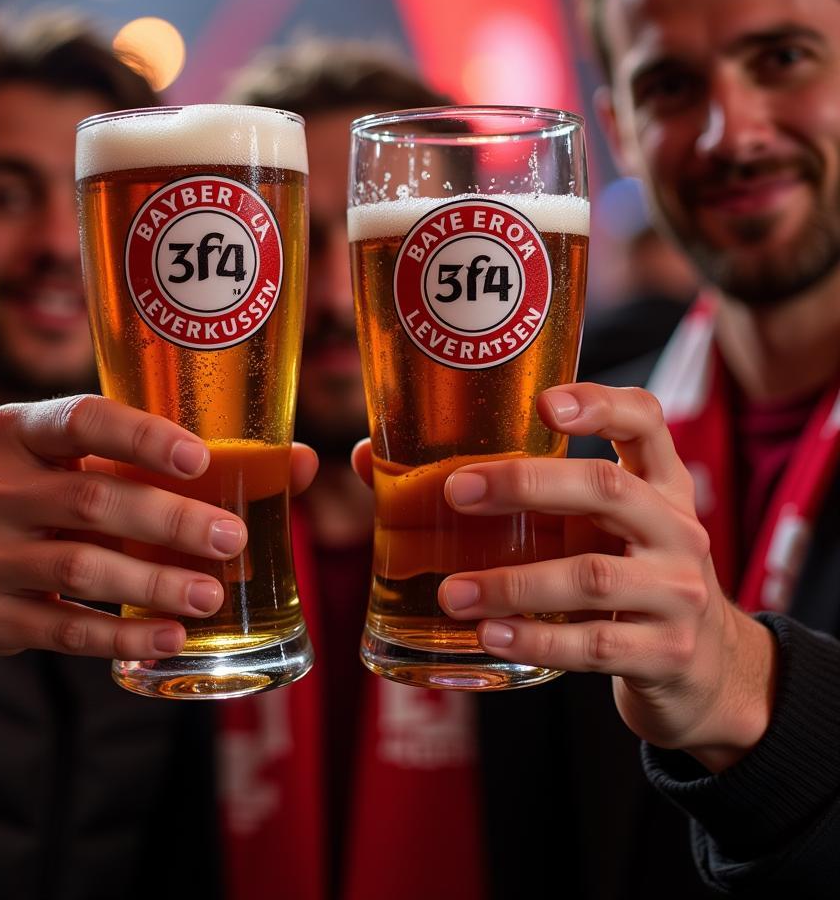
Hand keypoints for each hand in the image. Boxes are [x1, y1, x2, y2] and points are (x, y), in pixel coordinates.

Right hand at [0, 395, 317, 661]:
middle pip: (94, 500)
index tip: (201, 458)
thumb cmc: (42, 491)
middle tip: (233, 540)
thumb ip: (167, 459)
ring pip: (83, 568)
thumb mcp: (76, 460)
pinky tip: (170, 638)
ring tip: (212, 595)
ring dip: (156, 583)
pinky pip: (64, 630)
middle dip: (172, 521)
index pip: (83, 419)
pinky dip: (123, 636)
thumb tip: (298, 462)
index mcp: (19, 430)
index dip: (144, 437)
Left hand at [352, 384, 775, 771]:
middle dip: (524, 484)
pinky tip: (489, 635)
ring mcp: (678, 592)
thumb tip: (371, 459)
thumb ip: (512, 498)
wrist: (701, 671)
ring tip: (450, 592)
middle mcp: (675, 528)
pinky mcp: (668, 653)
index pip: (646, 419)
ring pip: (589, 576)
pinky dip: (536, 640)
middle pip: (605, 488)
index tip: (542, 402)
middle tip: (455, 491)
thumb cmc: (621, 579)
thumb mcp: (591, 531)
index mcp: (658, 484)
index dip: (599, 403)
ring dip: (511, 583)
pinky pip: (595, 645)